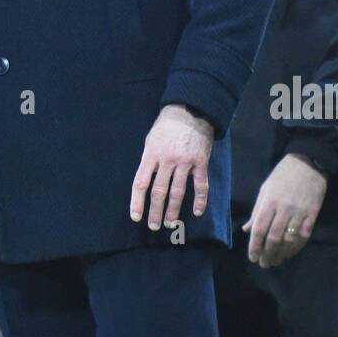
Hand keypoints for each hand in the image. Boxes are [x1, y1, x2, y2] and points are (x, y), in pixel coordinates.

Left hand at [129, 104, 214, 230]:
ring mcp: (185, 162)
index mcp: (151, 154)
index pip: (141, 182)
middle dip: (155, 211)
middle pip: (159, 191)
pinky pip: (201, 185)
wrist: (191, 110)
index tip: (136, 217)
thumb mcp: (151, 140)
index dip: (137, 202)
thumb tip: (146, 182)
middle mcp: (167, 159)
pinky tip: (197, 212)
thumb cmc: (167, 126)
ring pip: (178, 192)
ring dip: (173, 210)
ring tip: (170, 224)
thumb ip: (149, 160)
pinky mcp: (201, 162)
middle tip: (154, 226)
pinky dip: (200, 201)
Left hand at [243, 153, 326, 268]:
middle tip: (263, 264)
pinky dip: (295, 248)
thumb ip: (257, 210)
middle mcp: (283, 209)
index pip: (259, 229)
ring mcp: (299, 213)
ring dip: (281, 254)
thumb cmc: (282, 175)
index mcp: (269, 201)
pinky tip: (289, 254)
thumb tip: (247, 229)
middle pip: (273, 238)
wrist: (308, 164)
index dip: (254, 246)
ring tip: (275, 261)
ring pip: (288, 240)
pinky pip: (303, 237)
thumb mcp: (265, 189)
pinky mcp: (312, 216)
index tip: (252, 257)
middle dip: (267, 254)